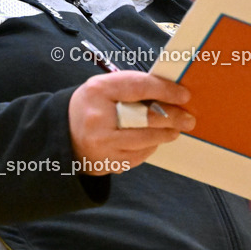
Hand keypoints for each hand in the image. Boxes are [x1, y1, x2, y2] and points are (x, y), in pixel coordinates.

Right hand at [68, 71, 194, 174]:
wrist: (63, 135)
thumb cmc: (92, 107)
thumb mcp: (104, 88)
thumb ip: (133, 88)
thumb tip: (170, 94)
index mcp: (98, 91)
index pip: (139, 87)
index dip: (165, 90)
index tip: (184, 95)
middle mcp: (97, 118)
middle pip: (146, 117)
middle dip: (172, 117)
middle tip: (188, 118)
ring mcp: (101, 144)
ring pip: (145, 140)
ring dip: (165, 134)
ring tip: (175, 130)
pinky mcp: (106, 163)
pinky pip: (138, 155)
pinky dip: (150, 147)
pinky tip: (153, 141)